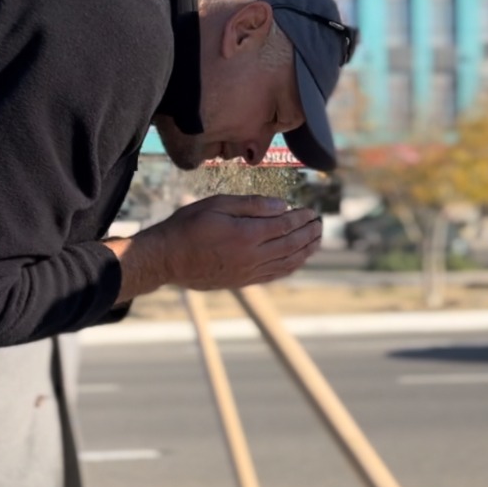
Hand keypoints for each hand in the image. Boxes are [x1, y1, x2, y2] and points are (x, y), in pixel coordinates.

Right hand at [154, 196, 321, 291]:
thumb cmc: (187, 226)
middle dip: (308, 234)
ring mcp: (248, 272)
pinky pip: (274, 275)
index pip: (284, 225)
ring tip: (317, 241)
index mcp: (246, 235)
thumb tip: (282, 206)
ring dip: (305, 251)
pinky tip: (297, 260)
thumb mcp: (217, 204)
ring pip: (286, 263)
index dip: (300, 218)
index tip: (311, 211)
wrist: (166, 259)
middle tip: (320, 224)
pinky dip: (290, 267)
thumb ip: (251, 204)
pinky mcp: (242, 282)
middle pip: (290, 245)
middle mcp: (251, 257)